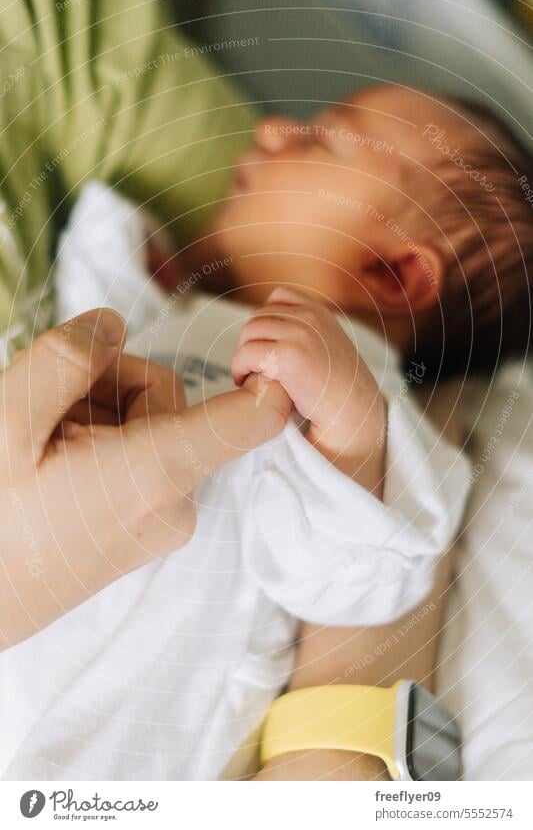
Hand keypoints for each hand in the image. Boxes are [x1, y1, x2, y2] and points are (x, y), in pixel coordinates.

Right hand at [0, 309, 290, 649]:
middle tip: (49, 410)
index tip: (256, 353)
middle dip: (108, 384)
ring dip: (101, 412)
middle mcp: (174, 503)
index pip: (252, 419)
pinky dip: (107, 444)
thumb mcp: (8, 421)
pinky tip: (62, 463)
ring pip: (151, 423)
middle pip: (168, 398)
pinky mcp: (154, 528)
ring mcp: (166, 521)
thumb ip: (66, 359)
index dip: (264, 376)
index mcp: (152, 474)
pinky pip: (145, 457)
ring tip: (46, 443)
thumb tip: (115, 325)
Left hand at [232, 287, 385, 478]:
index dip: (265, 319)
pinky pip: (248, 354)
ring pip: (249, 334)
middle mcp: (310, 318)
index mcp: (320, 313)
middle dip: (250, 340)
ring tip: (246, 374)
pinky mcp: (289, 357)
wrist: (353, 411)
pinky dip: (240, 367)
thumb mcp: (329, 346)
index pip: (279, 297)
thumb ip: (310, 332)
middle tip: (249, 365)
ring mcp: (300, 335)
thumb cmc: (339, 388)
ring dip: (243, 355)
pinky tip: (245, 382)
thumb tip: (278, 331)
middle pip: (259, 317)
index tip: (263, 344)